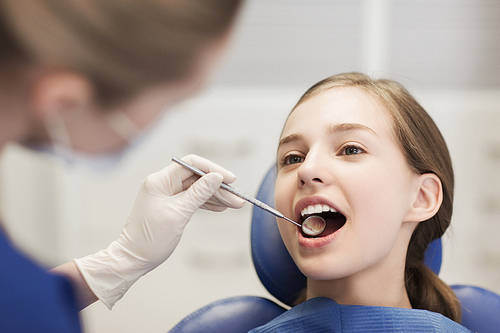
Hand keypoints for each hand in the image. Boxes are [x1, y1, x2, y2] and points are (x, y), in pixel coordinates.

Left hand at [74, 154, 244, 308]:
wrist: (132, 259)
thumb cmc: (151, 238)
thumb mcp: (179, 214)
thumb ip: (199, 193)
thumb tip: (217, 176)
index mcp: (160, 181)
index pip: (191, 164)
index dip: (213, 169)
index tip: (231, 180)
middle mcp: (162, 184)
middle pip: (197, 178)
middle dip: (218, 187)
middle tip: (238, 199)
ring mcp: (166, 195)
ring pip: (197, 189)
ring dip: (216, 196)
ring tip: (235, 205)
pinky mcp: (169, 206)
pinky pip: (192, 199)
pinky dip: (206, 203)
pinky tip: (221, 207)